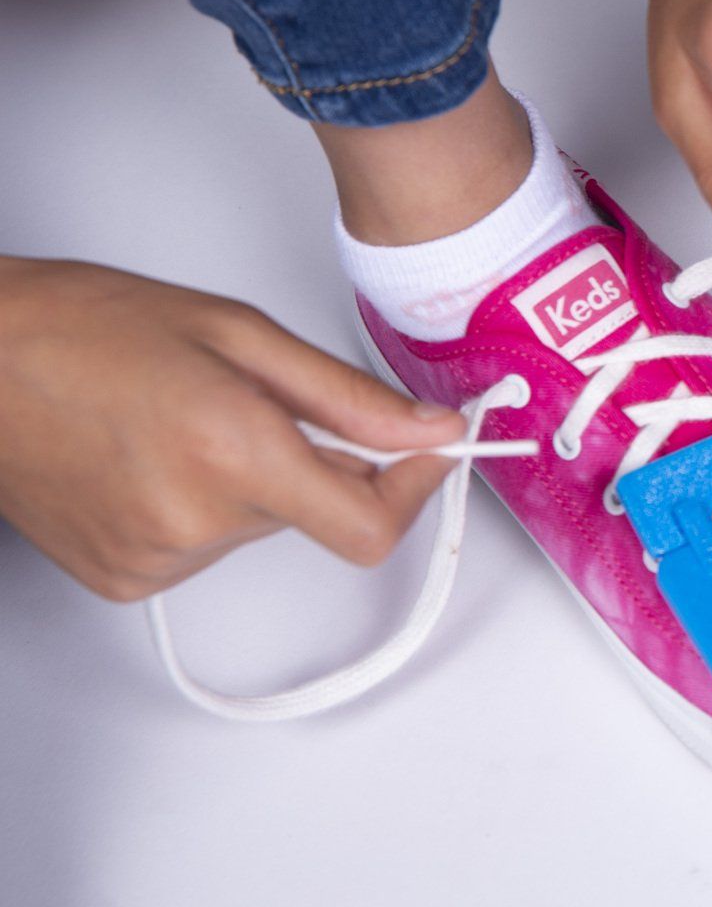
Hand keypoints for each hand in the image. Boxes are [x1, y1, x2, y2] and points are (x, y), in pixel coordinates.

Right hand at [0, 259, 468, 600]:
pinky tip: (153, 455)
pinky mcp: (123, 580)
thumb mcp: (240, 334)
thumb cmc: (84, 327)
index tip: (426, 450)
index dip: (412, 489)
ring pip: (263, 526)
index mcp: (232, 452)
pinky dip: (204, 503)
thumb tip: (432, 430)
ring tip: (182, 419)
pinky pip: (207, 546)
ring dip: (253, 478)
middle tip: (252, 399)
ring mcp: (154, 560)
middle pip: (317, 513)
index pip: (368, 527)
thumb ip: (350, 398)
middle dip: (313, 459)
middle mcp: (194, 520)